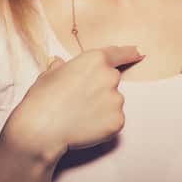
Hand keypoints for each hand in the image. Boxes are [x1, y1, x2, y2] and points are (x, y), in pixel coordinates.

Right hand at [9, 46, 143, 160]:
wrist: (42, 129)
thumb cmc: (42, 99)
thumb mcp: (48, 75)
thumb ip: (61, 67)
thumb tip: (59, 63)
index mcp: (95, 60)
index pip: (118, 54)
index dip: (129, 53)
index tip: (139, 53)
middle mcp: (110, 77)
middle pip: (112, 80)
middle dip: (101, 88)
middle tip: (80, 99)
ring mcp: (116, 100)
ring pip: (113, 101)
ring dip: (102, 107)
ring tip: (78, 115)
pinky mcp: (118, 121)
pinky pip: (114, 120)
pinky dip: (103, 124)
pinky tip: (85, 127)